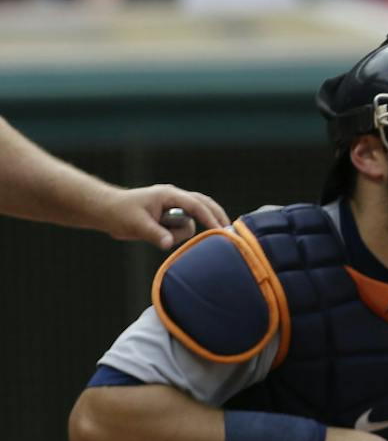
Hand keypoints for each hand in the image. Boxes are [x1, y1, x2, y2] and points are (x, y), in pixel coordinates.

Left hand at [102, 184, 231, 248]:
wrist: (105, 210)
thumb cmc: (119, 212)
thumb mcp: (136, 224)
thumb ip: (155, 234)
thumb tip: (168, 245)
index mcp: (168, 195)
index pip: (195, 205)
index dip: (209, 217)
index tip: (220, 230)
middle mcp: (174, 199)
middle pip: (204, 205)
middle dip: (216, 216)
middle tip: (229, 230)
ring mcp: (172, 207)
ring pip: (190, 222)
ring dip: (180, 233)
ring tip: (156, 236)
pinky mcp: (169, 217)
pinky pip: (182, 227)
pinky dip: (179, 234)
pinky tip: (163, 237)